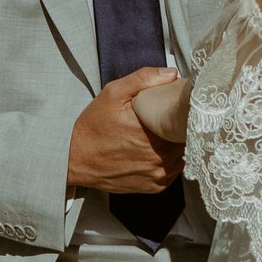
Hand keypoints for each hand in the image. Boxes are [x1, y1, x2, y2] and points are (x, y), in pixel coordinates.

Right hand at [66, 70, 179, 192]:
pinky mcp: (154, 187)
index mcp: (155, 132)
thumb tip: (172, 74)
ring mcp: (158, 175)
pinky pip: (173, 171)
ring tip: (163, 133)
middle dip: (181, 127)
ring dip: (177, 145)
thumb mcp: (113, 94)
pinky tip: (156, 150)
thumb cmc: (93, 126)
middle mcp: (161, 158)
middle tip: (169, 118)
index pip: (187, 120)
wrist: (75, 159)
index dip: (186, 111)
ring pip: (182, 155)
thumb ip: (143, 79)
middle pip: (187, 138)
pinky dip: (169, 161)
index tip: (179, 106)